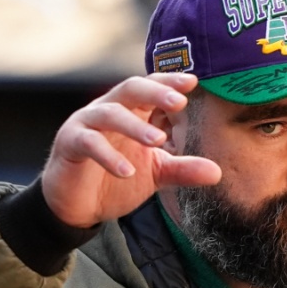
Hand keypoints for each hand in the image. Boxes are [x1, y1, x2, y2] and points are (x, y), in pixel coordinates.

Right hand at [40, 73, 220, 227]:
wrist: (78, 205)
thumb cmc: (116, 179)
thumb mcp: (155, 173)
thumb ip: (182, 169)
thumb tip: (217, 172)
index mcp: (131, 111)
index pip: (151, 87)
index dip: (169, 82)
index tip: (193, 82)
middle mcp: (108, 110)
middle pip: (130, 89)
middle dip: (155, 92)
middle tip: (179, 101)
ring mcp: (86, 124)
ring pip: (109, 113)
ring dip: (134, 126)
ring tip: (157, 141)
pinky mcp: (69, 144)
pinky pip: (88, 143)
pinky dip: (108, 155)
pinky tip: (127, 171)